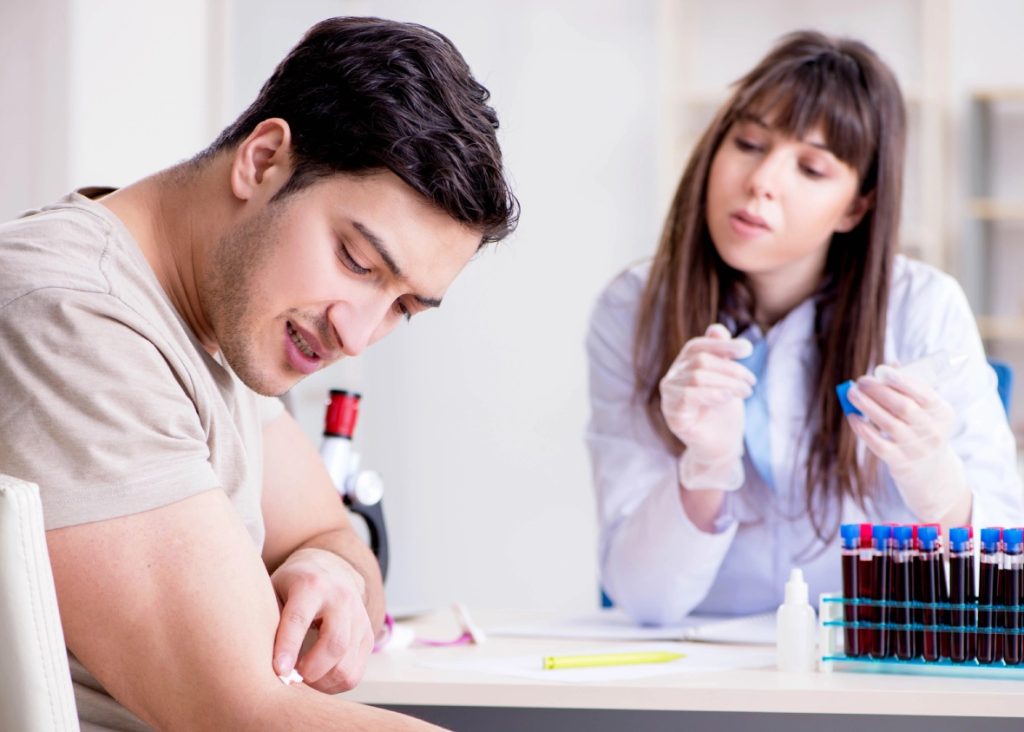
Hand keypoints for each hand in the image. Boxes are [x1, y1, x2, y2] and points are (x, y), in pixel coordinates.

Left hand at [270, 547, 373, 692]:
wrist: (329, 571)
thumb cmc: (292, 587)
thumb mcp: (275, 590)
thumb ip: (269, 619)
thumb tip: (256, 662)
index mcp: (311, 585)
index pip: (300, 618)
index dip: (288, 647)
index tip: (278, 671)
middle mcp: (341, 598)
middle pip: (335, 643)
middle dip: (311, 670)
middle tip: (292, 678)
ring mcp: (359, 617)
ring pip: (346, 664)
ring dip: (322, 683)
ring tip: (303, 680)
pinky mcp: (367, 636)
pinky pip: (354, 673)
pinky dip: (334, 685)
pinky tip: (318, 679)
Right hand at [659, 323, 755, 489]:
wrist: (720, 445)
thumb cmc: (723, 410)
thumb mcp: (727, 378)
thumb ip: (721, 353)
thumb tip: (717, 329)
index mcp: (683, 366)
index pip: (697, 346)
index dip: (722, 345)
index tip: (748, 350)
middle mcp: (671, 378)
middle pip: (700, 361)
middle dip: (731, 369)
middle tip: (751, 382)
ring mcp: (668, 397)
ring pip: (696, 377)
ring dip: (727, 383)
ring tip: (745, 392)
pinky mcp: (672, 415)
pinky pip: (687, 397)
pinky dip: (711, 394)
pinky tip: (727, 398)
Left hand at [846, 365, 969, 520]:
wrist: (929, 469)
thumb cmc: (922, 428)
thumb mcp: (926, 410)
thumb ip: (910, 388)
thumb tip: (890, 365)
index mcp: (943, 413)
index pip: (924, 394)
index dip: (902, 381)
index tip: (882, 371)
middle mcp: (933, 431)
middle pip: (903, 407)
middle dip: (878, 391)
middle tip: (861, 381)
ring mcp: (916, 448)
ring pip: (887, 423)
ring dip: (866, 405)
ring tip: (852, 393)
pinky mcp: (899, 461)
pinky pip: (877, 443)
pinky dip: (863, 428)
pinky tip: (853, 416)